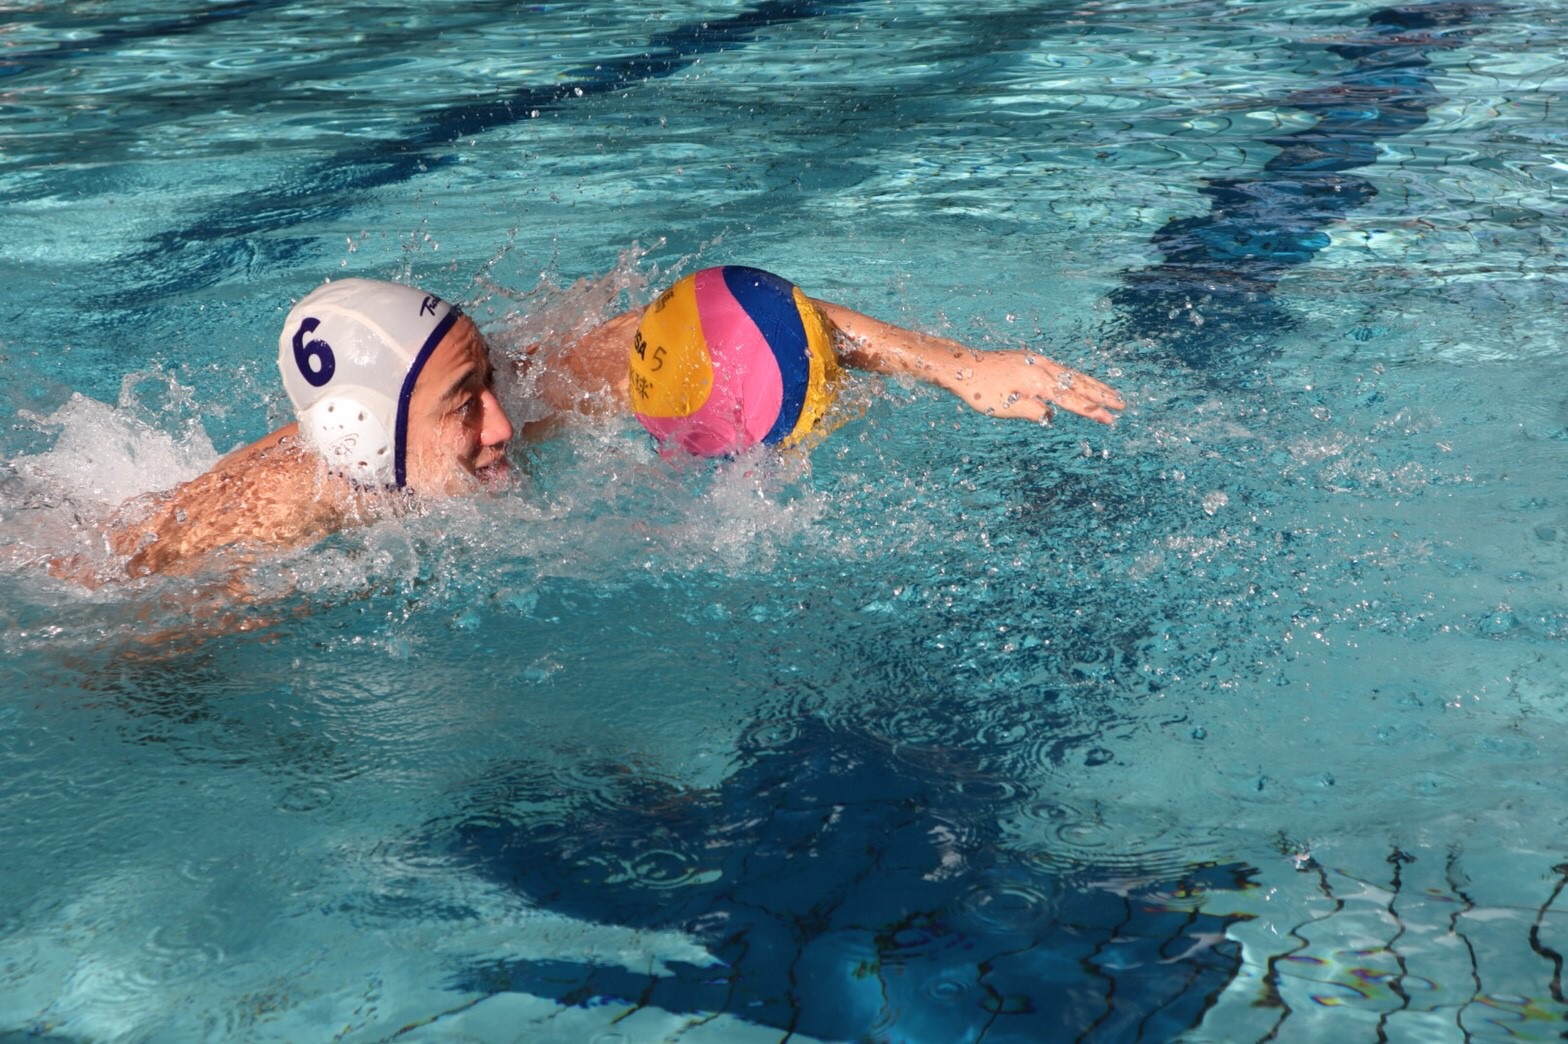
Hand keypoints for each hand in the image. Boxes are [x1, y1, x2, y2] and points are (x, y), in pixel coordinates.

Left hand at [941, 349, 1123, 424]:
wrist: (962, 366)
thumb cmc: (980, 390)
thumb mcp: (1005, 407)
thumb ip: (1032, 411)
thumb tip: (1051, 415)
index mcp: (1038, 381)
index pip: (1072, 399)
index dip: (1092, 411)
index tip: (1110, 419)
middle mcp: (1042, 368)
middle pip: (1078, 383)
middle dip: (1101, 395)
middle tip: (1122, 404)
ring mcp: (1037, 361)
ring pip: (1071, 374)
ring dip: (1091, 384)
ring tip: (1109, 393)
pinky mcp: (1030, 360)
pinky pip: (1060, 369)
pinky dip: (1075, 377)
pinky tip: (1079, 382)